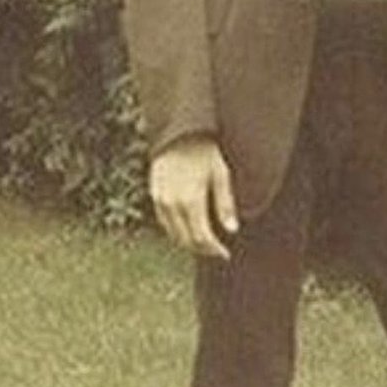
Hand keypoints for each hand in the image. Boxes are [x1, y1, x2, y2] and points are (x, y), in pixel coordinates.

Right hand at [150, 136, 239, 260]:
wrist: (179, 132)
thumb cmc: (204, 151)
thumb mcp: (221, 174)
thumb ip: (225, 204)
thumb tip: (232, 230)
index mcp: (191, 200)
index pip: (201, 237)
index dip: (214, 249)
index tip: (226, 253)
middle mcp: (172, 204)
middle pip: (186, 240)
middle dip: (203, 249)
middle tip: (217, 250)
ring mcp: (160, 200)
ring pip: (173, 234)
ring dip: (188, 242)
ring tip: (205, 241)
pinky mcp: (154, 195)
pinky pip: (164, 222)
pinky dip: (176, 231)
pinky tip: (188, 228)